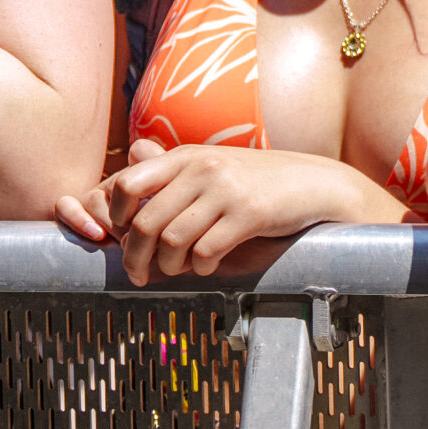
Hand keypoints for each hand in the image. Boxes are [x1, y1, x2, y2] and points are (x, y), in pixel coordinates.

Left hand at [56, 140, 378, 284]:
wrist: (312, 184)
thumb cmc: (257, 179)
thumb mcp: (212, 163)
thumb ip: (172, 164)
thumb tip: (134, 153)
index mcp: (185, 155)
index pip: (126, 182)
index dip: (115, 216)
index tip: (124, 236)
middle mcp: (202, 168)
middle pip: (145, 222)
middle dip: (135, 257)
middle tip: (138, 275)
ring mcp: (226, 190)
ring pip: (172, 241)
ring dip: (169, 266)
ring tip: (178, 270)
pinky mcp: (249, 214)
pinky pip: (206, 251)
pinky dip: (201, 268)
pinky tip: (208, 267)